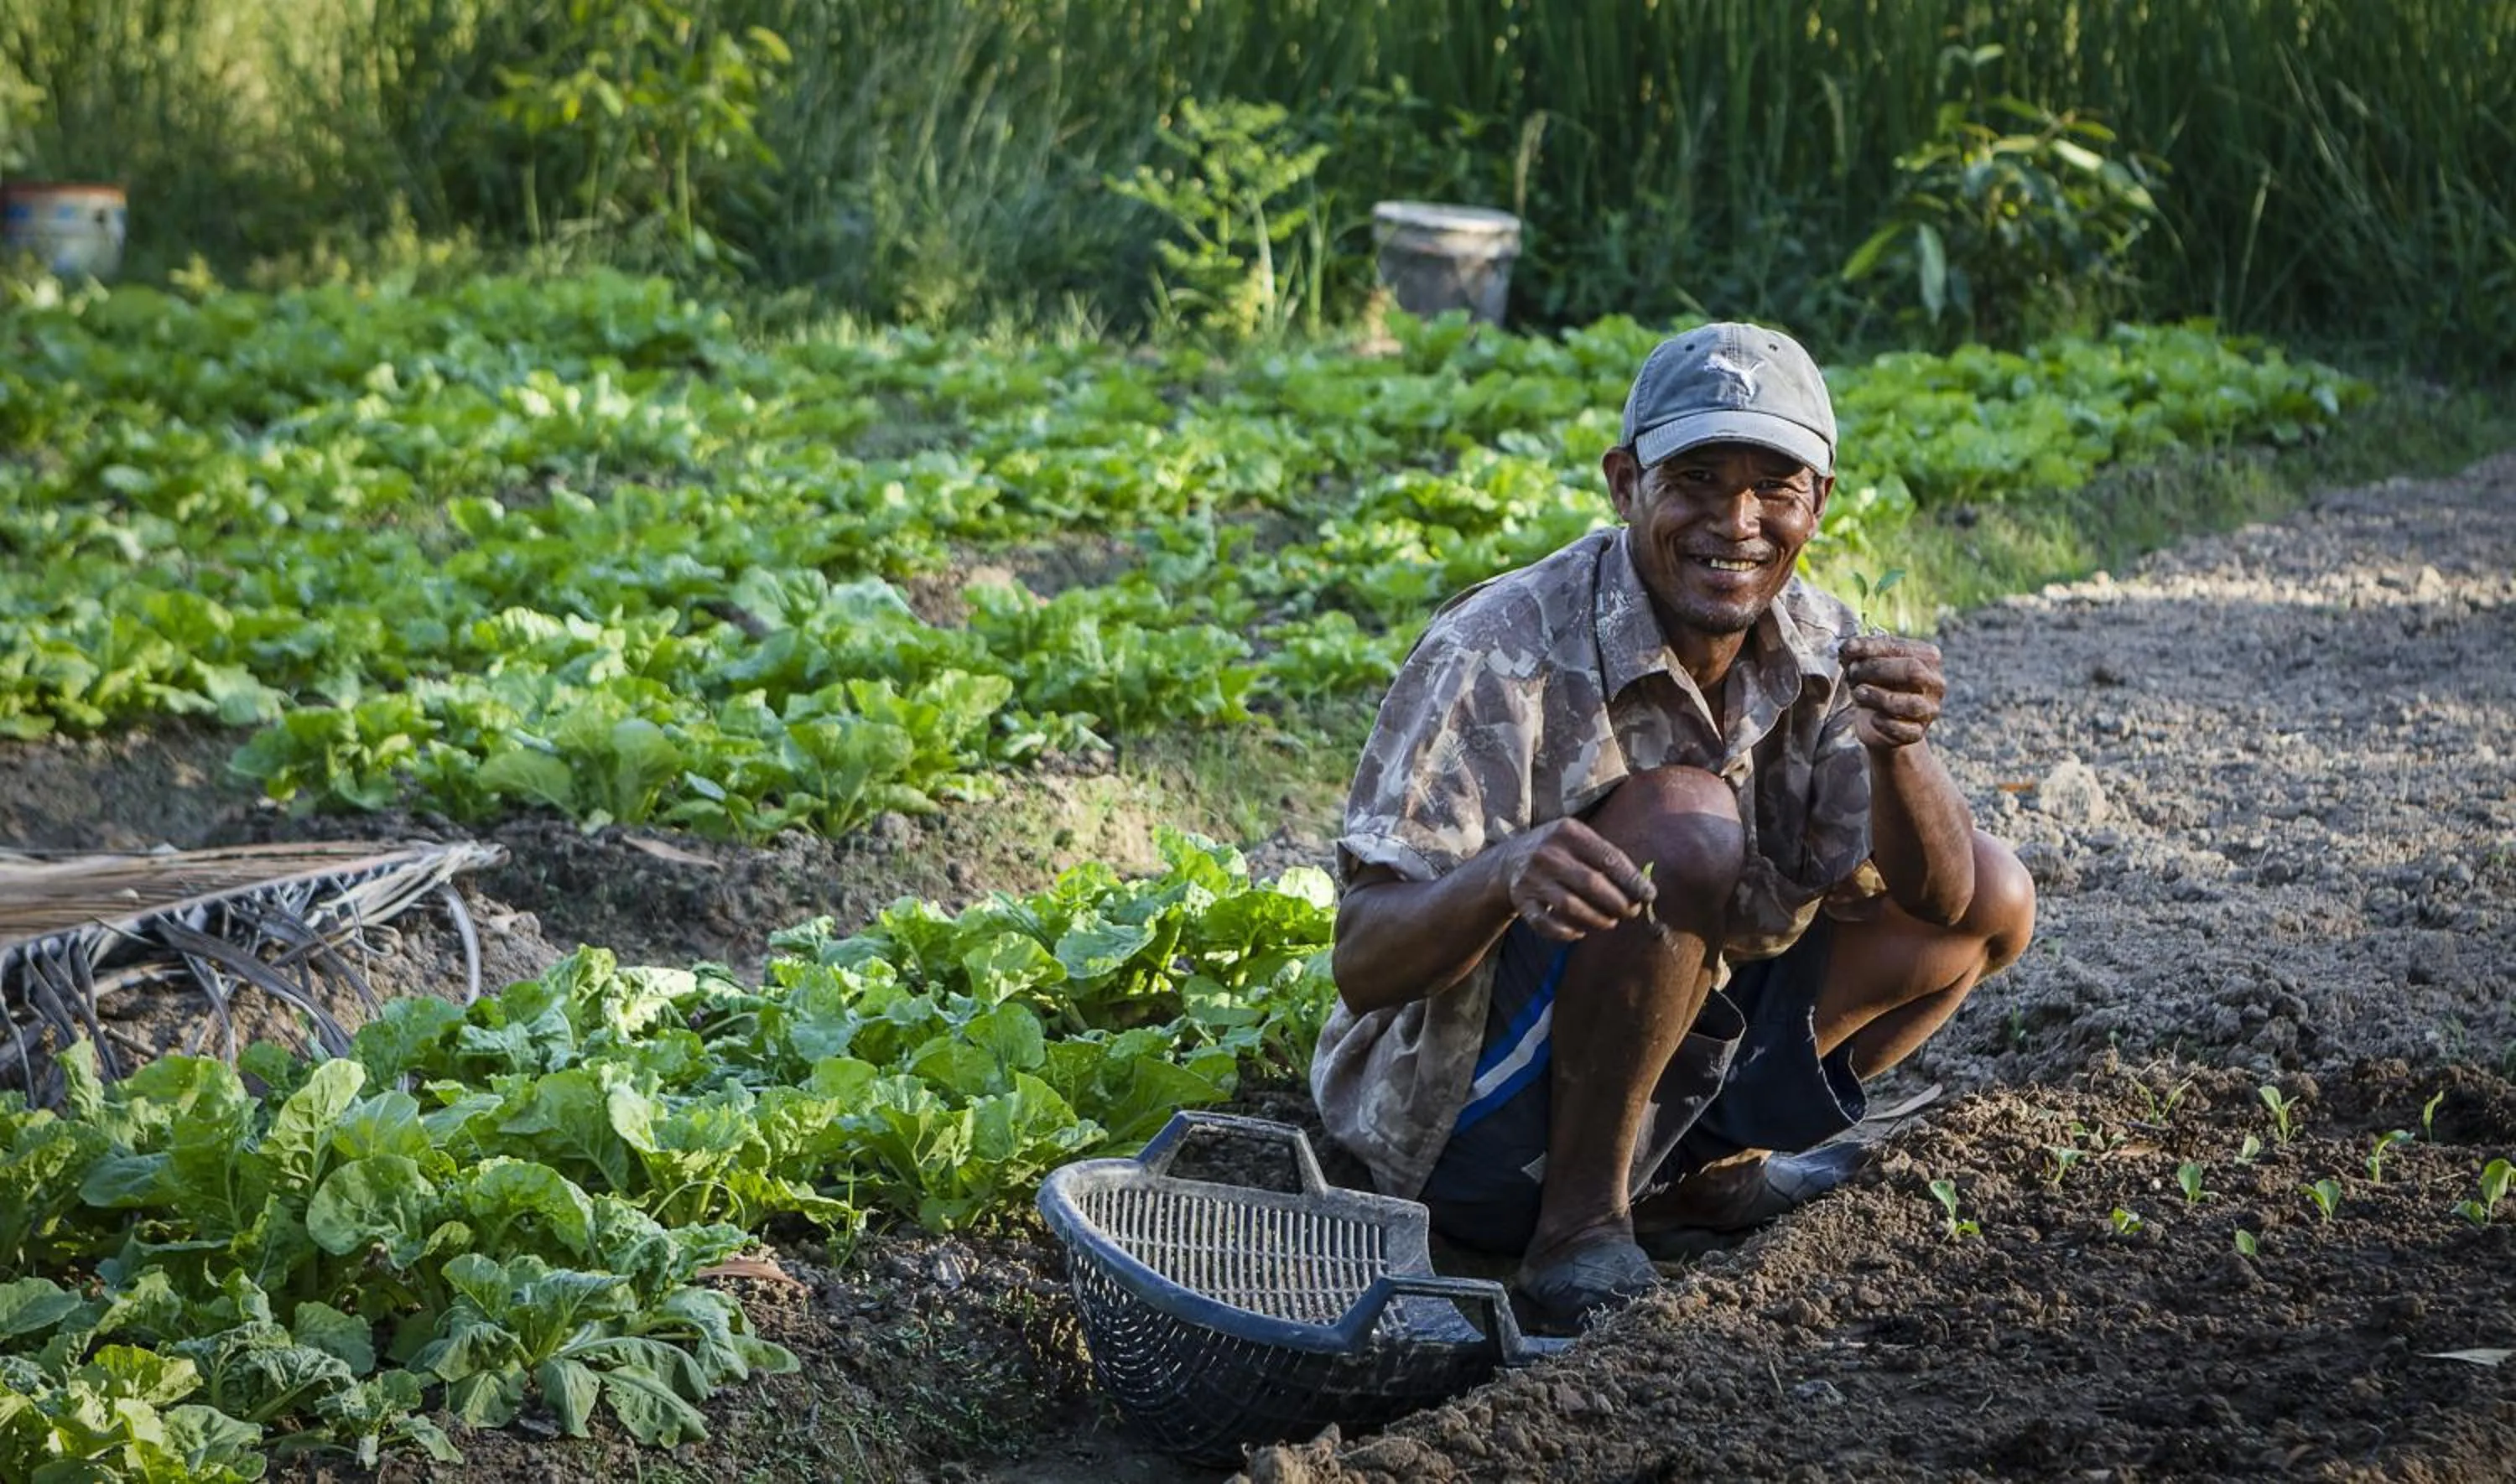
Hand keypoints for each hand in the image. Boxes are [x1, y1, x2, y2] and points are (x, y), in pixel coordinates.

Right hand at [1494, 818, 1653, 941]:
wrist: (1509, 860)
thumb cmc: (1559, 851)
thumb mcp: (1578, 839)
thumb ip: (1608, 857)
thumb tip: (1644, 887)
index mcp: (1568, 831)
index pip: (1607, 858)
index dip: (1632, 880)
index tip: (1649, 895)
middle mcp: (1547, 852)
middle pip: (1592, 883)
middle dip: (1618, 902)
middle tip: (1631, 912)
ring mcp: (1531, 877)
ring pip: (1571, 906)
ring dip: (1597, 919)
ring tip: (1610, 922)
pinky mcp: (1521, 900)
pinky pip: (1545, 924)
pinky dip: (1565, 932)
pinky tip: (1579, 933)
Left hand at [1841, 635, 1945, 748]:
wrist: (1878, 722)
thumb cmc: (1875, 684)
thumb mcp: (1866, 664)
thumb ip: (1858, 653)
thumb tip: (1848, 648)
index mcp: (1927, 657)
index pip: (1901, 648)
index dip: (1872, 647)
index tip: (1847, 649)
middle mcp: (1934, 682)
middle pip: (1913, 671)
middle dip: (1877, 670)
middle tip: (1853, 673)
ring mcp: (1929, 709)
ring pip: (1911, 703)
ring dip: (1879, 697)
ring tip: (1857, 693)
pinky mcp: (1918, 732)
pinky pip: (1905, 730)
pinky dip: (1885, 724)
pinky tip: (1872, 719)